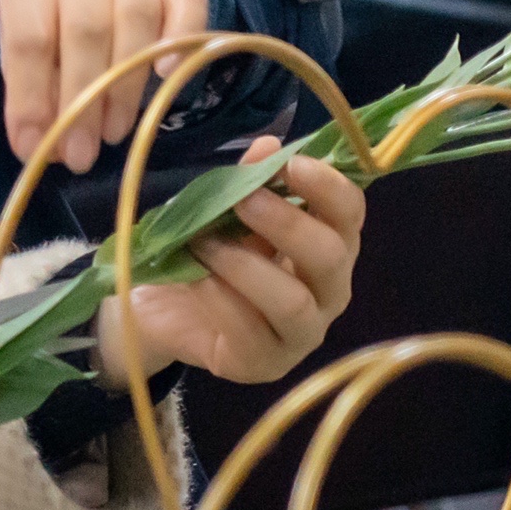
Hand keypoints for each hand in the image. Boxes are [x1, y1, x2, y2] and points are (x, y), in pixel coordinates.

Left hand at [0, 0, 207, 173]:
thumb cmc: (45, 20)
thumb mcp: (23, 51)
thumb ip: (31, 94)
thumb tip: (41, 149)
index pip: (30, 36)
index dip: (30, 98)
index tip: (34, 147)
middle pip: (86, 29)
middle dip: (83, 100)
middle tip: (80, 154)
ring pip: (136, 18)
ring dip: (125, 86)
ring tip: (112, 133)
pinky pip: (188, 3)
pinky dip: (181, 38)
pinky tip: (166, 76)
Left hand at [99, 142, 360, 385]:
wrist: (161, 309)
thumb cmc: (208, 253)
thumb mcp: (225, 212)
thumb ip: (250, 181)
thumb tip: (268, 145)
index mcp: (329, 244)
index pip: (350, 214)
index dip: (327, 187)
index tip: (290, 164)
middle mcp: (328, 291)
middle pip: (332, 257)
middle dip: (287, 224)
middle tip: (243, 199)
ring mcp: (302, 333)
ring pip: (294, 302)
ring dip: (246, 266)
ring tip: (205, 242)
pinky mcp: (266, 364)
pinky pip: (251, 331)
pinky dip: (221, 299)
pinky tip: (195, 278)